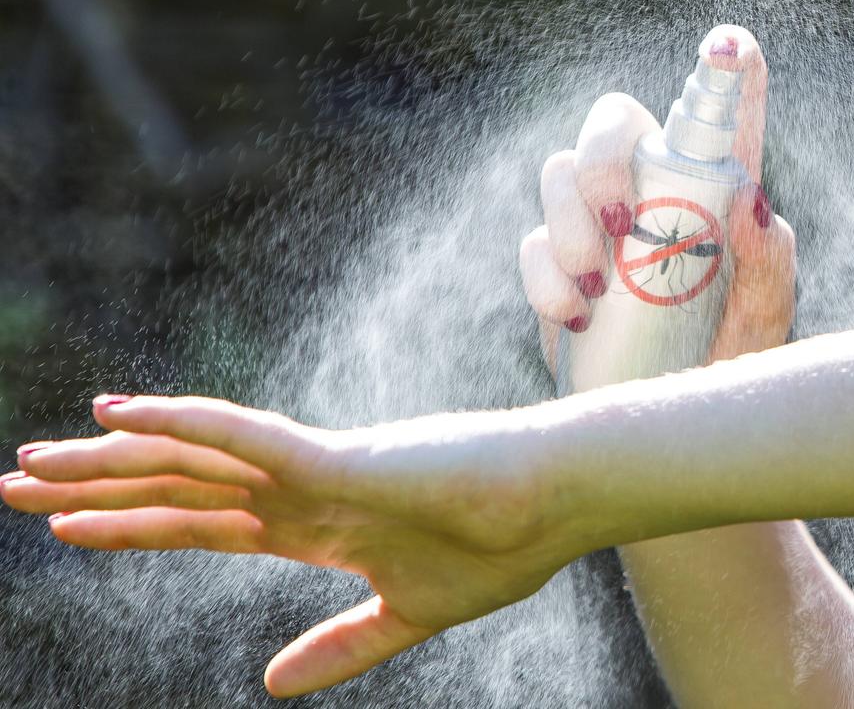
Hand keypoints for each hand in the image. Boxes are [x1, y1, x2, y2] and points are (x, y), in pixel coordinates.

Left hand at [0, 395, 584, 696]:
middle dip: (93, 484)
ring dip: (109, 456)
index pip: (201, 521)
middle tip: (10, 478)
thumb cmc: (502, 549)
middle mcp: (300, 488)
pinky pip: (245, 436)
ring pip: (191, 457)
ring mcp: (315, 467)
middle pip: (177, 483)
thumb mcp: (406, 616)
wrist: (557, 505)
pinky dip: (183, 423)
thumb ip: (339, 647)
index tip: (62, 524)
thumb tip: (270, 685)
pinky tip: (124, 413)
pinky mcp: (339, 458)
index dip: (130, 523)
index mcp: (316, 524)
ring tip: (31, 457)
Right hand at [517, 24, 796, 380]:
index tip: (732, 43)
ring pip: (559, 173)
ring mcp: (598, 227)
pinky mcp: (558, 271)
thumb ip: (771, 261)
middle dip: (601, 154)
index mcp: (716, 190)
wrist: (669, 423)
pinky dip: (547, 276)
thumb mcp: (766, 317)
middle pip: (613, 122)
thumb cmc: (733, 360)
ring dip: (570, 221)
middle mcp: (654, 192)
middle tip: (618, 215)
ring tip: (597, 282)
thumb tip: (752, 198)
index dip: (728, 67)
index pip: (724, 113)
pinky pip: (534, 244)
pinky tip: (578, 313)